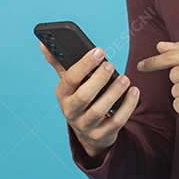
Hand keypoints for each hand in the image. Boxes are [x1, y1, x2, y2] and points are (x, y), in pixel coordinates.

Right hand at [40, 42, 138, 158]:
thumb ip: (60, 63)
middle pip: (83, 96)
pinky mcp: (102, 135)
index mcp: (63, 94)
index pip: (70, 79)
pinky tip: (134, 92)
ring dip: (114, 93)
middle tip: (110, 65)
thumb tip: (44, 43)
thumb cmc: (80, 99)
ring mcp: (86, 125)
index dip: (84, 64)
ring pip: (99, 110)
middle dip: (98, 79)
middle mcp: (71, 111)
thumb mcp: (69, 84)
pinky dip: (127, 106)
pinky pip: (116, 122)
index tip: (99, 51)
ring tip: (125, 79)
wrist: (88, 134)